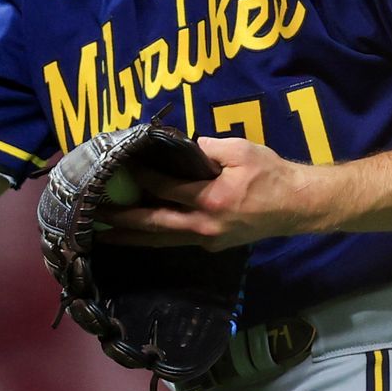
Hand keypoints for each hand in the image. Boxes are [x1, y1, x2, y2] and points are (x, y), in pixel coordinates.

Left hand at [95, 136, 330, 249]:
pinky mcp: (212, 244)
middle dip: (121, 221)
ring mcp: (208, 239)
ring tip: (102, 234)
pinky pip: (175, 241)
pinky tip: (136, 234)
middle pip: (153, 225)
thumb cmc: (272, 174)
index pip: (166, 190)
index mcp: (212, 200)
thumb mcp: (240, 150)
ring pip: (161, 240)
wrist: (299, 206)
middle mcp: (205, 226)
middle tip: (92, 216)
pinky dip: (153, 237)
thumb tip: (178, 146)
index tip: (119, 170)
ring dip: (131, 237)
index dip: (141, 179)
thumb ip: (206, 148)